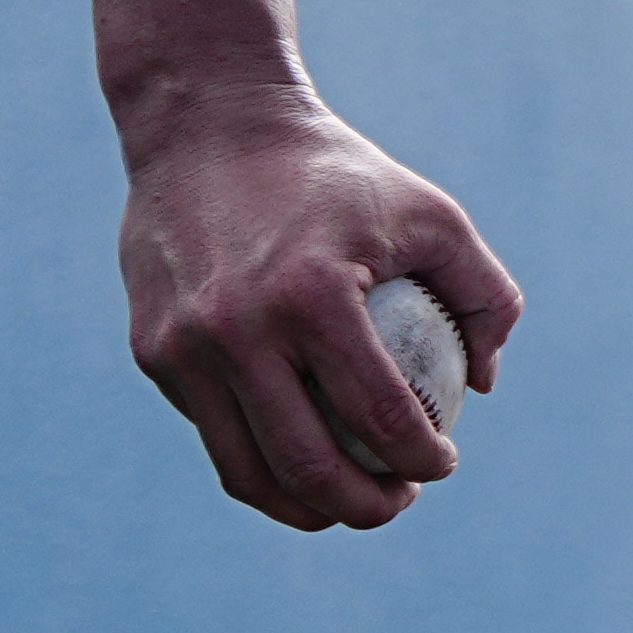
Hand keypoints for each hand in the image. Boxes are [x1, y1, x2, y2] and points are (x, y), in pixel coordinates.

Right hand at [117, 88, 516, 531]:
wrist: (208, 125)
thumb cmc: (336, 174)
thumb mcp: (433, 214)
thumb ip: (483, 296)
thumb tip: (482, 386)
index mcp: (309, 296)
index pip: (380, 417)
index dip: (422, 461)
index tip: (444, 464)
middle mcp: (235, 330)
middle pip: (307, 467)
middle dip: (367, 507)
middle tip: (400, 499)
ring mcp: (182, 347)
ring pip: (246, 471)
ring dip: (306, 507)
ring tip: (350, 499)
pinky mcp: (150, 352)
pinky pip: (212, 431)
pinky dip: (259, 459)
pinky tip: (300, 451)